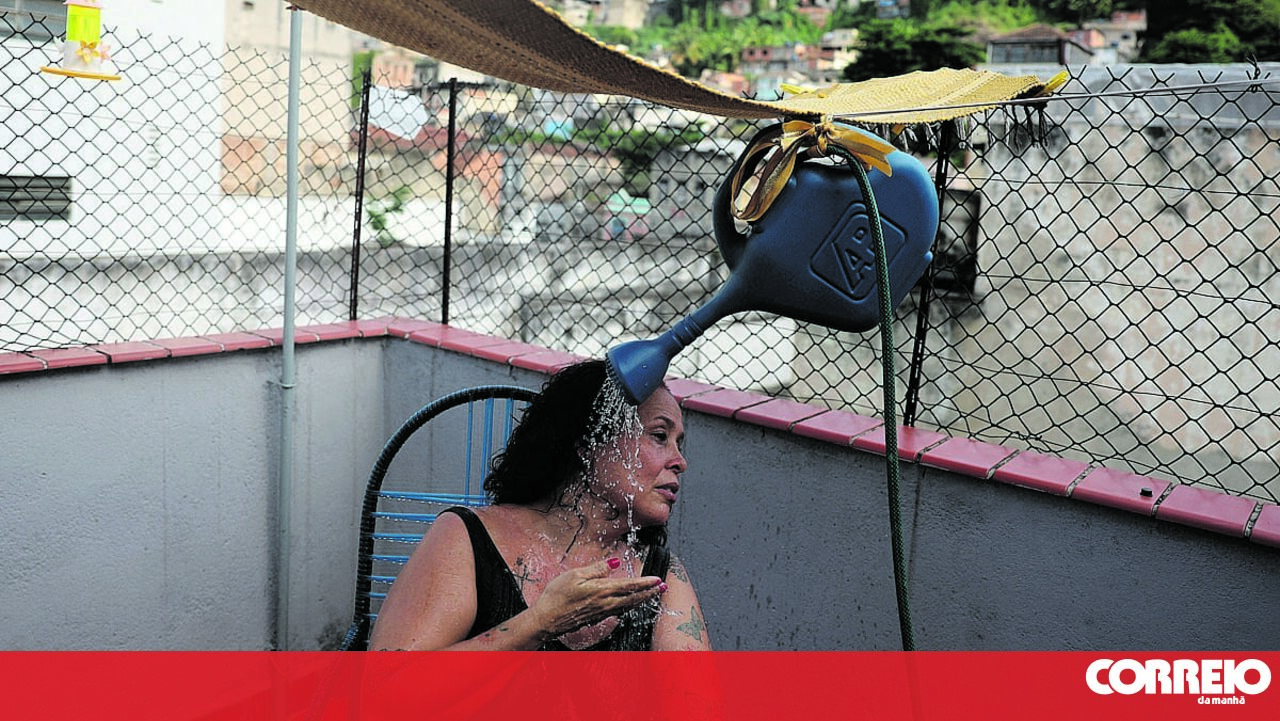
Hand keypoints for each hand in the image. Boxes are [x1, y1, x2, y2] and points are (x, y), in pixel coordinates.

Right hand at [527, 558, 665, 638]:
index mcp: (601, 591)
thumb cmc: (556, 596)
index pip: (629, 586)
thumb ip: (597, 569)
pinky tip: (630, 604)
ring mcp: (601, 613)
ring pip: (627, 606)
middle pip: (634, 598)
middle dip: (650, 593)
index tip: (658, 579)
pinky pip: (618, 611)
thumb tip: (614, 562)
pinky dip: (629, 606)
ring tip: (652, 595)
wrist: (546, 621)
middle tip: (664, 588)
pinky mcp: (596, 618)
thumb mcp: (575, 575)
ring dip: (642, 599)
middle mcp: (605, 604)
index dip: (646, 583)